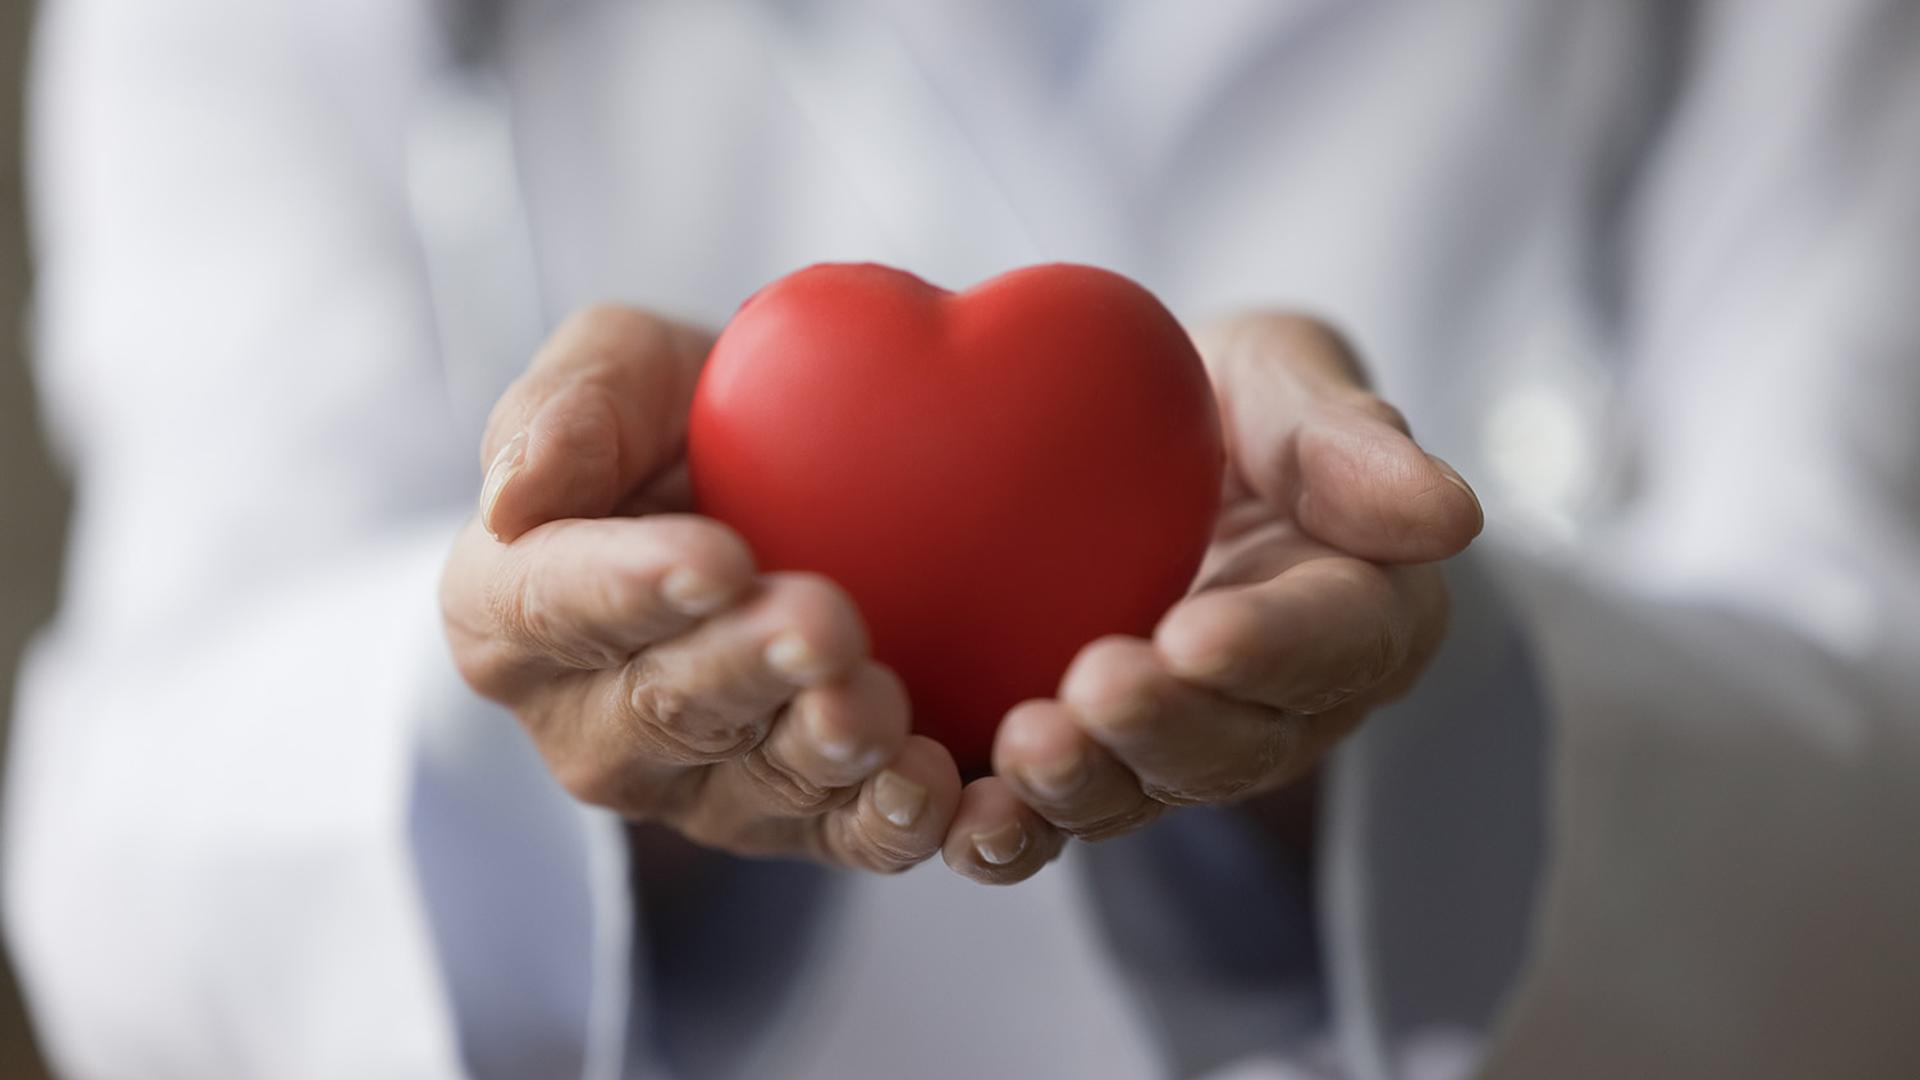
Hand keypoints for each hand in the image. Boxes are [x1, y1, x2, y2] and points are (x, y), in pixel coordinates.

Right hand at [441, 306, 963, 871]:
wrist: (797, 480)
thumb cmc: (685, 422)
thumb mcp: (621, 368)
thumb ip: (565, 409)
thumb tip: (511, 496)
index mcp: (512, 615)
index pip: (551, 604)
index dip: (629, 586)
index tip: (714, 559)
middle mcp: (589, 723)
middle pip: (663, 707)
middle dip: (746, 669)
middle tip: (822, 625)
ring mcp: (691, 789)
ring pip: (754, 785)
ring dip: (822, 749)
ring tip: (878, 706)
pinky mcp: (795, 824)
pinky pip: (839, 840)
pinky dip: (888, 821)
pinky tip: (933, 790)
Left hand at [947, 313, 1481, 883]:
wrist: (1134, 443)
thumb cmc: (1226, 399)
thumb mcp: (1289, 379)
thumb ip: (1349, 442)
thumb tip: (1454, 516)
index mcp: (1361, 615)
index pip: (1332, 643)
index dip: (1269, 648)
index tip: (1200, 632)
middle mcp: (1281, 706)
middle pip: (1238, 744)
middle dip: (1166, 729)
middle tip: (1096, 688)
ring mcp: (1182, 748)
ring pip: (1143, 794)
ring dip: (1084, 787)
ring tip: (1021, 750)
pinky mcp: (1091, 764)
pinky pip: (1054, 813)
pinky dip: (1009, 826)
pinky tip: (957, 818)